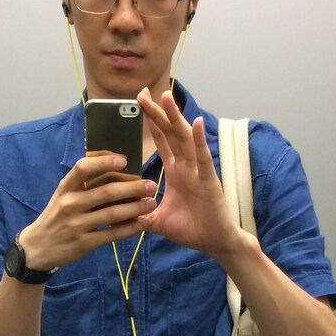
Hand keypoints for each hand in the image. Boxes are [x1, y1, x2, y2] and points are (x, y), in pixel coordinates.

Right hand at [19, 154, 156, 270]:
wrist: (37, 248)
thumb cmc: (56, 217)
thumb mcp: (63, 196)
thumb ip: (83, 184)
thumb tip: (113, 166)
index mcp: (65, 188)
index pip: (82, 168)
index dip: (103, 162)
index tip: (124, 160)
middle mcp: (70, 204)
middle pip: (106, 192)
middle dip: (132, 187)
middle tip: (151, 184)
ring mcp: (77, 225)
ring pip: (112, 214)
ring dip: (135, 207)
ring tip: (151, 202)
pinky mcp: (83, 243)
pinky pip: (111, 235)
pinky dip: (129, 228)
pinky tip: (142, 223)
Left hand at [134, 88, 240, 259]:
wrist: (215, 243)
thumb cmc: (193, 230)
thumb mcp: (160, 222)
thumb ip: (142, 216)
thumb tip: (120, 220)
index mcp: (177, 172)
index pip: (162, 140)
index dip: (152, 122)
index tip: (139, 103)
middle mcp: (187, 166)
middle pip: (171, 133)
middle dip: (158, 112)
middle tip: (143, 92)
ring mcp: (199, 171)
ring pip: (185, 139)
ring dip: (176, 117)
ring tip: (166, 96)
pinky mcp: (209, 180)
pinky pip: (203, 157)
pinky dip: (199, 140)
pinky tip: (195, 123)